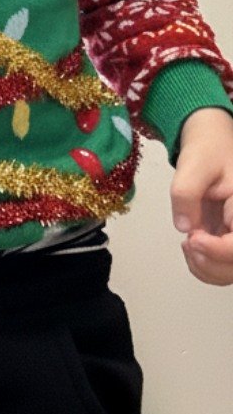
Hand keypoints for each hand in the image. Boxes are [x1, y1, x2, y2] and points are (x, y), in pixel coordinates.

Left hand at [169, 107, 232, 284]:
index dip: (219, 250)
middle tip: (188, 243)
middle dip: (212, 262)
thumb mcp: (194, 165)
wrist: (212, 142)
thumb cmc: (208, 150)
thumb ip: (186, 194)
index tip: (192, 239)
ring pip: (232, 270)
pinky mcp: (230, 238)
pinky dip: (206, 266)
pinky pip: (224, 265)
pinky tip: (191, 248)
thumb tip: (185, 227)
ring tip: (188, 245)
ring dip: (208, 268)